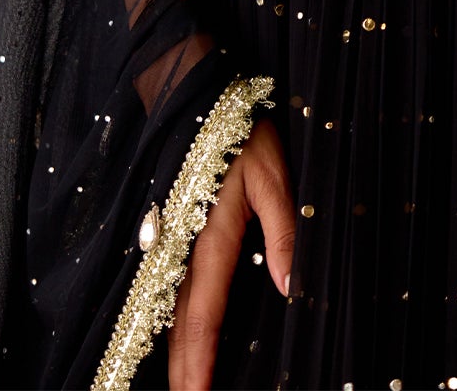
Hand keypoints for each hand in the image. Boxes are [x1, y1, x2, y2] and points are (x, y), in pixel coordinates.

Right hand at [168, 115, 295, 390]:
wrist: (197, 95)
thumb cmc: (241, 132)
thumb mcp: (274, 176)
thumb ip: (284, 232)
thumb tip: (291, 288)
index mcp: (211, 238)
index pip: (204, 316)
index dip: (202, 362)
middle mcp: (182, 247)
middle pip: (178, 325)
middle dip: (183, 372)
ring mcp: (169, 240)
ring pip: (167, 311)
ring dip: (173, 354)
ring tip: (183, 387)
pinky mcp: (167, 231)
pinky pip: (165, 288)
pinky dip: (168, 321)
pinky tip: (174, 341)